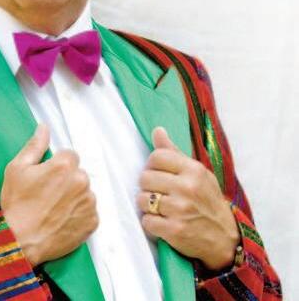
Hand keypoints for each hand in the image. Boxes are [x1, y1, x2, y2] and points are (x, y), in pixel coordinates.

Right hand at [1, 124, 98, 266]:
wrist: (19, 242)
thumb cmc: (17, 204)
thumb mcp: (17, 168)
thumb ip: (35, 145)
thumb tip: (44, 127)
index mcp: (64, 165)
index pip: (70, 154)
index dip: (57, 164)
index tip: (46, 176)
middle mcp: (81, 181)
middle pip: (78, 172)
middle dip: (66, 179)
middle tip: (48, 193)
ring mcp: (89, 203)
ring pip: (85, 191)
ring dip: (74, 195)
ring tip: (54, 207)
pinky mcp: (92, 222)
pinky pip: (89, 210)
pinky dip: (79, 213)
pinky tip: (62, 218)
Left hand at [137, 127, 239, 270]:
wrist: (225, 238)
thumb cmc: (207, 200)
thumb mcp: (197, 173)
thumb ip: (174, 152)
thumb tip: (157, 130)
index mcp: (193, 170)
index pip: (156, 156)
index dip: (152, 165)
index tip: (159, 173)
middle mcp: (187, 188)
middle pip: (145, 178)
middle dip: (148, 186)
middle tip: (159, 192)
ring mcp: (180, 210)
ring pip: (142, 199)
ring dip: (147, 205)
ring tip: (160, 207)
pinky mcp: (175, 230)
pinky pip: (147, 221)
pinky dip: (151, 223)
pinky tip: (162, 222)